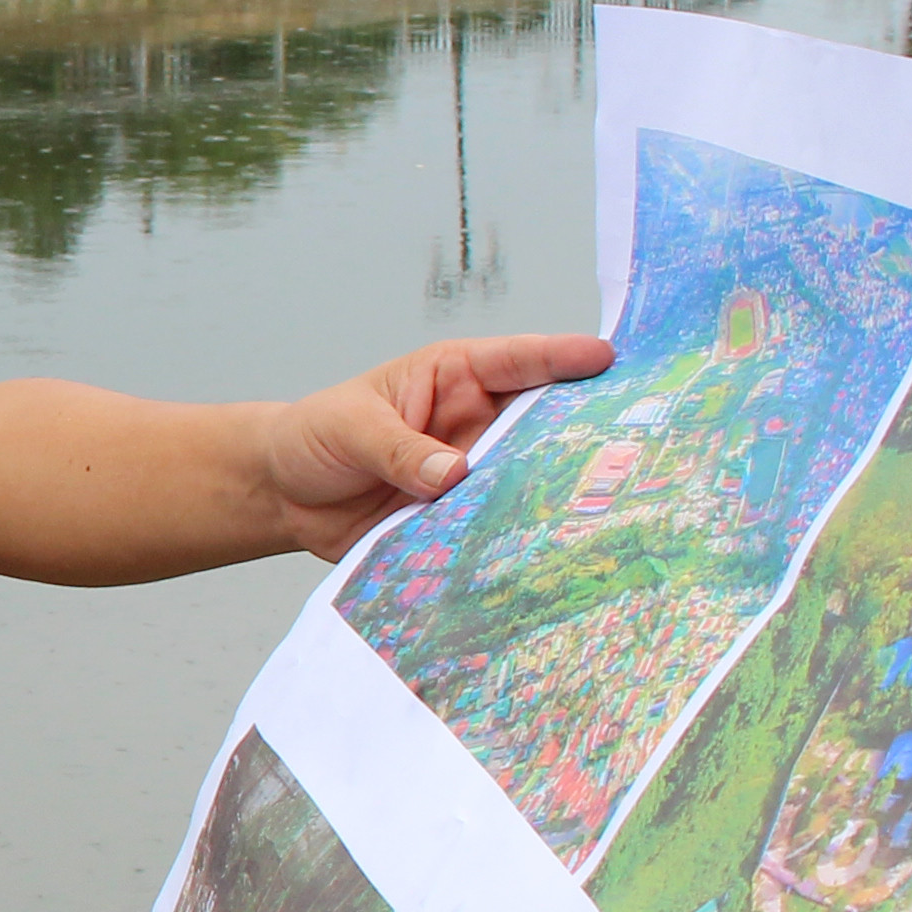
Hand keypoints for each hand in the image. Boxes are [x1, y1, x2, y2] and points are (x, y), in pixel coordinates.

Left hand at [254, 330, 613, 556]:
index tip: (605, 359)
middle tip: (628, 440)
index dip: (561, 359)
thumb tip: (454, 473)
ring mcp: (473, 474)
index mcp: (454, 379)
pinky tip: (546, 552)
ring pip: (527, 479)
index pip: (516, 362)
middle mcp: (475, 425)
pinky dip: (516, 539)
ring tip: (599, 503)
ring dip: (553, 492)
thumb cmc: (316, 436)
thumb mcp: (351, 428)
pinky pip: (496, 528)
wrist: (283, 496)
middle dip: (580, 429)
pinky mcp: (460, 520)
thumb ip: (399, 448)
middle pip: (541, 423)